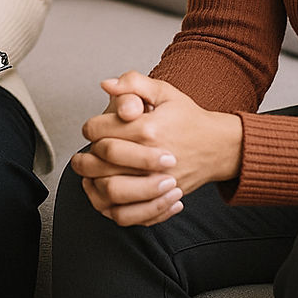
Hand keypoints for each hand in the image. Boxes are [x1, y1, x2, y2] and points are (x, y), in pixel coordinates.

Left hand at [71, 71, 243, 225]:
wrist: (217, 146)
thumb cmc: (188, 117)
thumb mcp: (164, 91)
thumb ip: (133, 83)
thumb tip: (106, 85)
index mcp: (148, 128)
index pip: (100, 130)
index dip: (90, 128)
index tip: (91, 128)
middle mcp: (151, 157)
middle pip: (101, 162)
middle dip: (84, 158)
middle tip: (80, 156)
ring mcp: (156, 183)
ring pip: (111, 190)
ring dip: (92, 183)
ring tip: (87, 176)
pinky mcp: (160, 200)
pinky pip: (127, 215)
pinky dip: (110, 208)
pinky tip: (105, 195)